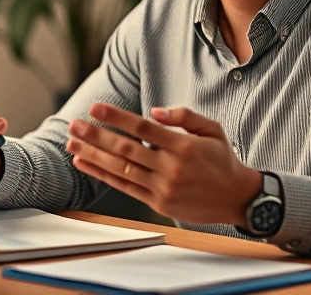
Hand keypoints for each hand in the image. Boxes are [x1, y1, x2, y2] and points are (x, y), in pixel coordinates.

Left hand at [66, 103, 261, 225]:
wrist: (237, 198)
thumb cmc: (223, 160)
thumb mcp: (212, 129)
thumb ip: (184, 116)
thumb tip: (154, 111)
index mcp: (183, 146)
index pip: (143, 129)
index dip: (117, 117)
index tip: (96, 108)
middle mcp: (171, 168)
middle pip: (126, 149)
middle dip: (96, 136)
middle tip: (75, 125)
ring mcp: (163, 188)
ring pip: (122, 169)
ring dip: (94, 156)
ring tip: (73, 143)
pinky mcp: (159, 203)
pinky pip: (125, 187)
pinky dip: (103, 175)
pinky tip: (86, 164)